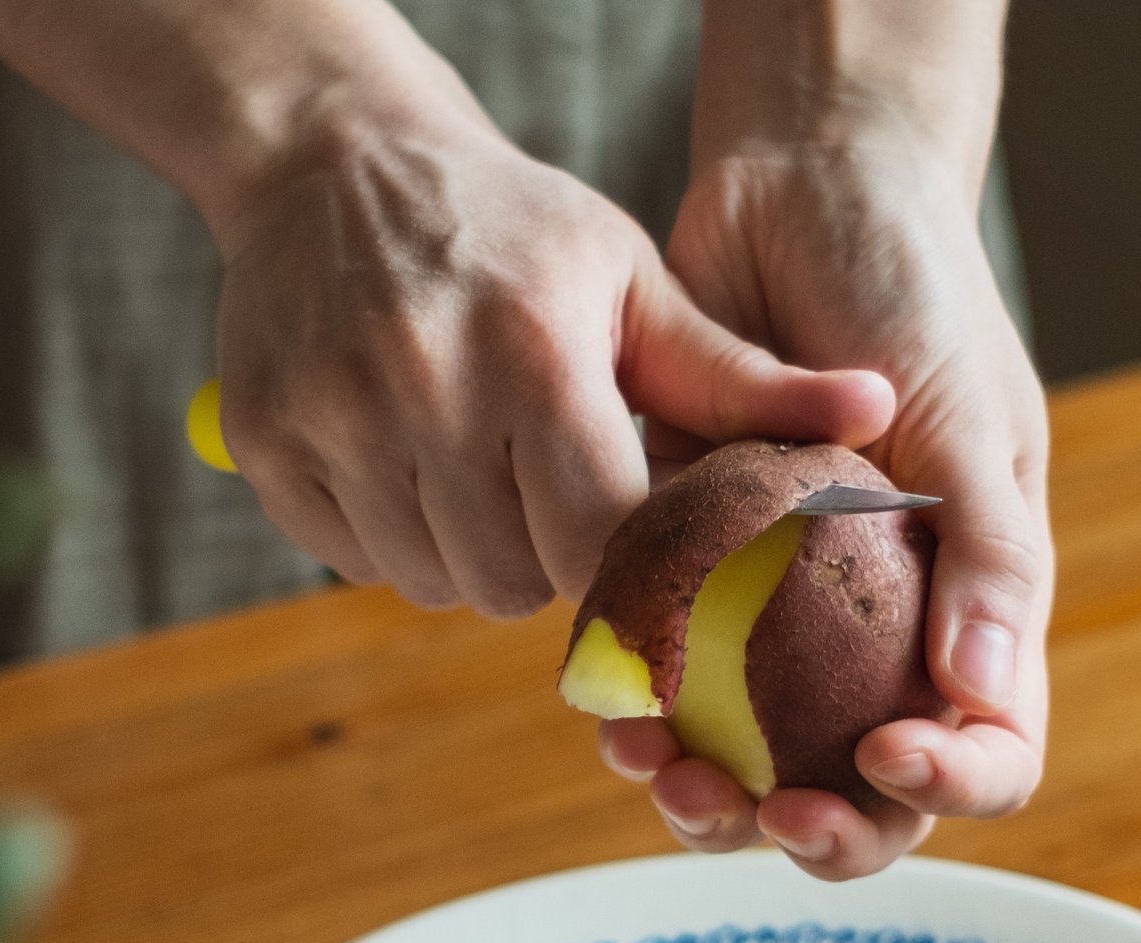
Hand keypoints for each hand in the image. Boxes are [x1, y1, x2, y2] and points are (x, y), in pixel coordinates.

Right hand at [210, 112, 894, 616]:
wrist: (335, 162)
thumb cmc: (514, 230)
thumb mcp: (634, 282)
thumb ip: (743, 377)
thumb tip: (877, 413)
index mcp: (537, 353)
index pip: (602, 538)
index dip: (630, 565)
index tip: (641, 548)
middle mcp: (424, 388)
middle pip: (513, 581)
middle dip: (550, 566)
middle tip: (556, 502)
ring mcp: (329, 416)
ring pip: (431, 583)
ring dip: (472, 558)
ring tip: (484, 476)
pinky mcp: (263, 441)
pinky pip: (350, 560)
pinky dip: (392, 540)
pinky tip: (410, 465)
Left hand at [603, 128, 1053, 879]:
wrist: (803, 188)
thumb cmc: (913, 290)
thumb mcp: (971, 414)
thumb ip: (988, 554)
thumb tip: (983, 696)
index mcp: (969, 605)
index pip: (985, 744)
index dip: (946, 783)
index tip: (882, 753)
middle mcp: (876, 624)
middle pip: (857, 782)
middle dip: (807, 822)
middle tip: (752, 806)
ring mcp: (778, 605)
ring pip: (748, 748)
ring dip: (704, 784)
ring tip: (651, 763)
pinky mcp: (690, 563)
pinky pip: (665, 665)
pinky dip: (638, 700)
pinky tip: (604, 700)